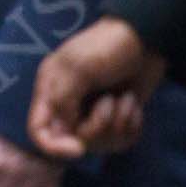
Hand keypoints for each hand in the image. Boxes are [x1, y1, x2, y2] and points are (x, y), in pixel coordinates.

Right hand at [28, 15, 166, 160]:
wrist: (147, 38)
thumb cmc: (108, 47)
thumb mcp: (79, 67)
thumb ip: (62, 99)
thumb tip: (63, 129)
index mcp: (52, 90)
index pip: (38, 131)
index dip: (53, 146)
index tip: (79, 147)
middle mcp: (70, 104)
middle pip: (75, 141)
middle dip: (99, 127)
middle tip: (111, 102)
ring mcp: (95, 111)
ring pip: (101, 143)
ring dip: (119, 123)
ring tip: (126, 98)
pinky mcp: (118, 116)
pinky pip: (122, 140)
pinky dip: (132, 126)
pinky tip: (134, 104)